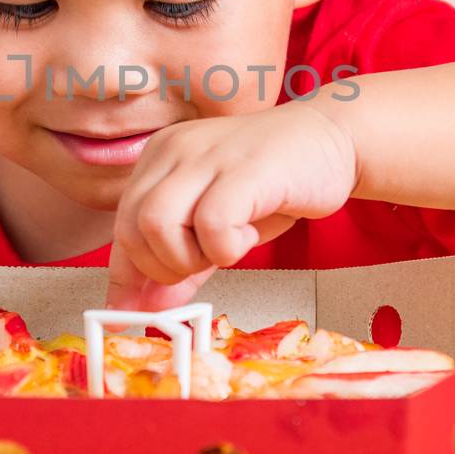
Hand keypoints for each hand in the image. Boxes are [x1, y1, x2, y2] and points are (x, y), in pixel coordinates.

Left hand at [105, 99, 359, 309]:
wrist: (332, 141)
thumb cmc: (273, 181)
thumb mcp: (215, 224)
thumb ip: (179, 263)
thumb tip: (140, 309)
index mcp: (159, 159)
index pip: (122, 226)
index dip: (130, 276)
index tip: (136, 312)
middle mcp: (174, 150)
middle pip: (131, 227)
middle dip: (163, 268)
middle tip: (205, 264)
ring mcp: (206, 155)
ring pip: (157, 223)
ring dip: (191, 257)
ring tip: (227, 246)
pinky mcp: (243, 168)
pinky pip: (210, 223)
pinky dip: (227, 247)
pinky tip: (249, 232)